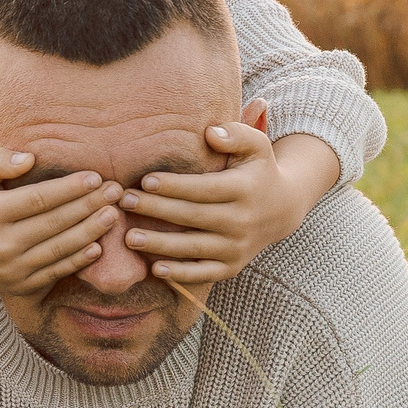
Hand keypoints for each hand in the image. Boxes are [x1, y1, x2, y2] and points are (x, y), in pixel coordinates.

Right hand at [0, 128, 121, 294]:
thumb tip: (30, 158)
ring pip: (59, 249)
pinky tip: (99, 245)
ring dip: (91, 231)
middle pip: (54, 224)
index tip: (96, 176)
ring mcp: (10, 270)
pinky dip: (78, 260)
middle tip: (117, 191)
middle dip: (89, 206)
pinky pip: (55, 272)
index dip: (69, 189)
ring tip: (114, 214)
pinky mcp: (18, 287)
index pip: (38, 199)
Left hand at [119, 103, 336, 284]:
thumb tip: (210, 133)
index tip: (146, 180)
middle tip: (124, 202)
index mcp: (245, 189)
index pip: (205, 189)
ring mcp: (237, 247)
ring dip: (160, 245)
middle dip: (157, 210)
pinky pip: (203, 273)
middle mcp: (242, 221)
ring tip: (129, 237)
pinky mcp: (231, 267)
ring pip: (193, 248)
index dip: (175, 186)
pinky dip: (180, 274)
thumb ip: (235, 134)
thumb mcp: (256, 145)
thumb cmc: (257, 170)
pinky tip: (154, 269)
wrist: (283, 209)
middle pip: (193, 217)